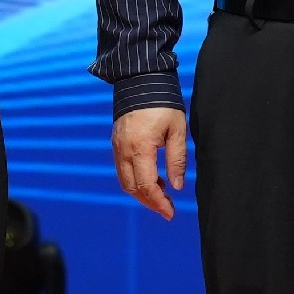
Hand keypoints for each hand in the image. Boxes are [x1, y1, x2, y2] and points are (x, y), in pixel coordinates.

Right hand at [112, 105, 188, 219]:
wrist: (140, 80)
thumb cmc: (163, 103)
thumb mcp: (177, 130)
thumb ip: (177, 159)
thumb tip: (177, 186)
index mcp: (140, 148)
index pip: (146, 185)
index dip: (158, 202)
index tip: (170, 213)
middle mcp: (124, 150)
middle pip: (132, 188)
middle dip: (150, 202)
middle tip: (167, 209)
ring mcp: (117, 146)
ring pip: (125, 180)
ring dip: (141, 192)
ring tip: (162, 194)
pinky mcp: (116, 142)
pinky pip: (122, 169)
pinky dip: (135, 179)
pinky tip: (151, 178)